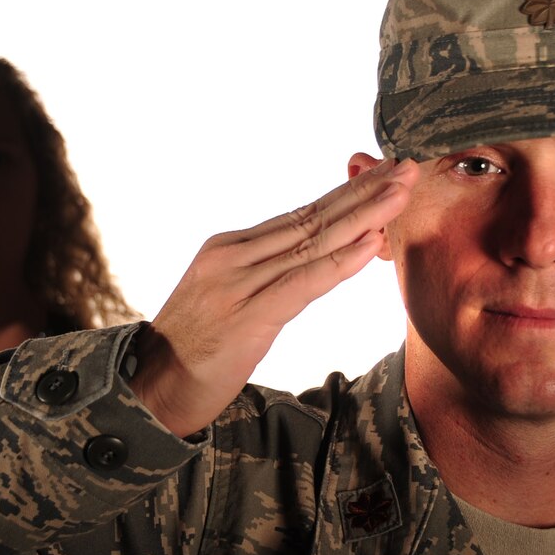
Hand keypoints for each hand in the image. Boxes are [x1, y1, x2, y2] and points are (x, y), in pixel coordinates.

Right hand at [131, 157, 419, 435]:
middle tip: (408, 167)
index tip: (385, 174)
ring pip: (314, 242)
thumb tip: (307, 261)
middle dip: (365, 192)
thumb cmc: (189, 349)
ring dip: (365, 216)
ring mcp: (240, 283)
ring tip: (402, 192)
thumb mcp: (223, 300)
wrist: (147, 387)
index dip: (346, 194)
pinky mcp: (249, 316)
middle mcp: (234, 256)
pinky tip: (372, 243)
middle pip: (312, 218)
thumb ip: (260, 276)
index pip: (299, 214)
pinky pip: (304, 283)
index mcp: (228, 248)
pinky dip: (341, 261)